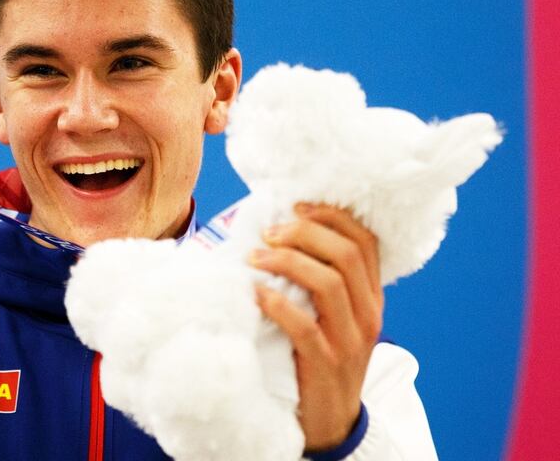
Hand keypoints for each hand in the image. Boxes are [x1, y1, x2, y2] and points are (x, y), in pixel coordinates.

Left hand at [249, 203, 382, 450]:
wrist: (331, 421)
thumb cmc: (321, 358)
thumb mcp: (333, 318)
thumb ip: (320, 282)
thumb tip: (278, 236)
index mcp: (372, 298)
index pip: (365, 241)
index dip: (331, 217)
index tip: (296, 206)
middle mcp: (368, 314)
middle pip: (346, 255)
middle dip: (305, 233)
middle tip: (269, 232)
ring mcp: (350, 340)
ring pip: (329, 284)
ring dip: (287, 262)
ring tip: (255, 257)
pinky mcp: (327, 364)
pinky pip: (305, 326)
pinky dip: (278, 304)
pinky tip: (255, 294)